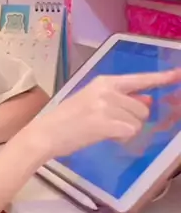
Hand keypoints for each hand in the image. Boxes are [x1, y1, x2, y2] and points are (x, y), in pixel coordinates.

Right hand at [31, 68, 180, 160]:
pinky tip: (104, 136)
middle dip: (133, 120)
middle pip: (142, 108)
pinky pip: (129, 131)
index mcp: (104, 82)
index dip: (161, 78)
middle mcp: (107, 90)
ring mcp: (106, 106)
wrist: (46, 133)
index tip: (178, 74)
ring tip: (103, 130)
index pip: (138, 79)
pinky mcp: (104, 123)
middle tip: (110, 125)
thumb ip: (121, 99)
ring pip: (137, 122)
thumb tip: (147, 99)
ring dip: (126, 130)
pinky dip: (121, 137)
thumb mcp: (93, 102)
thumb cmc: (68, 119)